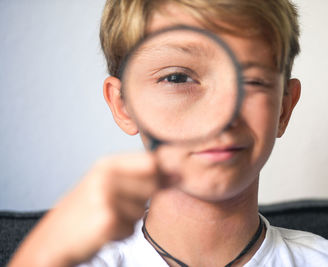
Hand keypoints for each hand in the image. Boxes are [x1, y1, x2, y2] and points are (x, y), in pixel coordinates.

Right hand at [9, 152, 158, 266]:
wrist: (54, 238)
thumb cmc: (86, 209)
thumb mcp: (108, 184)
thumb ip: (140, 176)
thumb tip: (178, 173)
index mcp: (107, 164)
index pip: (151, 162)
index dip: (161, 175)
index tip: (156, 184)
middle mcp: (105, 177)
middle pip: (152, 186)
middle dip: (141, 201)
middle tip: (116, 205)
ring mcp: (105, 198)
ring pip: (141, 211)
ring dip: (128, 220)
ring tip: (106, 218)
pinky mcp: (106, 221)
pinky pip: (131, 229)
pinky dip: (120, 234)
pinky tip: (102, 230)